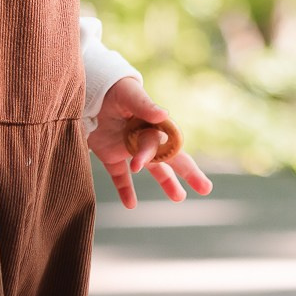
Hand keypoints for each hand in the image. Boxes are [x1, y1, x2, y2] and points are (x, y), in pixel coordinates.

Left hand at [87, 76, 213, 208]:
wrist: (90, 92)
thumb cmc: (115, 89)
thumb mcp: (129, 94)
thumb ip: (145, 106)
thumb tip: (164, 114)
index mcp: (154, 125)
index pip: (166, 146)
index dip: (164, 159)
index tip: (139, 165)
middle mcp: (146, 139)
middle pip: (171, 159)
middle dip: (189, 173)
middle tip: (206, 188)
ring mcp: (129, 149)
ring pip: (152, 170)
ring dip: (166, 183)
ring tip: (179, 197)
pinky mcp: (111, 156)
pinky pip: (120, 177)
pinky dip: (125, 190)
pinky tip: (131, 205)